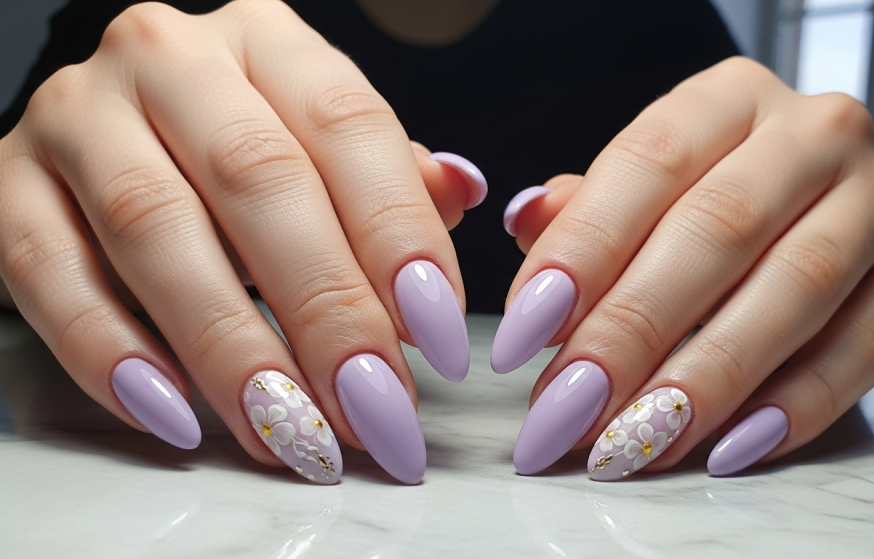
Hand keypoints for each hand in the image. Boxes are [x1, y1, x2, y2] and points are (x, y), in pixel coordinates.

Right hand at [0, 0, 486, 483]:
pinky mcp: (8, 181)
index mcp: (268, 42)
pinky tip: (176, 414)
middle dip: (324, 306)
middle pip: (257, 179)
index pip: (349, 125)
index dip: (398, 234)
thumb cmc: (242, 152)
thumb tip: (459, 194)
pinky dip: (113, 353)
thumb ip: (390, 176)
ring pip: (153, 228)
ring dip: (230, 345)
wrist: (114, 135)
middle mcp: (170, 58)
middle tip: (371, 402)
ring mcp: (77, 114)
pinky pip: (47, 271)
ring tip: (290, 428)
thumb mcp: (322, 146)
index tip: (435, 334)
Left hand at [496, 57, 873, 477]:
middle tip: (570, 407)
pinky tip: (727, 446)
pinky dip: (794, 404)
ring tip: (636, 442)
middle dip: (633, 330)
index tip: (525, 332)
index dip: (581, 251)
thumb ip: (587, 210)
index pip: (647, 163)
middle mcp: (817, 133)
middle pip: (719, 231)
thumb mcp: (644, 188)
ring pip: (794, 290)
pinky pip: (864, 346)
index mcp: (731, 97)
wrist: (825, 204)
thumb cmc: (709, 200)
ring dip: (707, 378)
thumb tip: (530, 226)